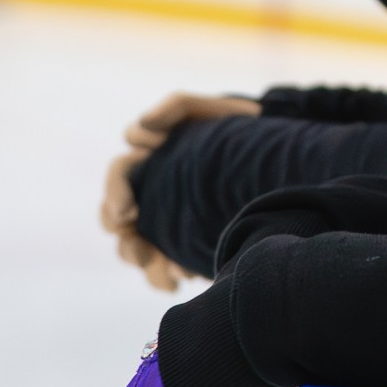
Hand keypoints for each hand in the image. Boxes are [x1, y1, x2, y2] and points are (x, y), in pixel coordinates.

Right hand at [99, 92, 258, 286]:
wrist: (270, 156)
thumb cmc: (234, 127)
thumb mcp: (210, 110)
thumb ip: (176, 107)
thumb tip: (144, 124)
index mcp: (149, 158)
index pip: (119, 174)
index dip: (116, 192)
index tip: (129, 212)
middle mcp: (150, 190)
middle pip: (116, 219)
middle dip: (126, 240)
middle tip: (142, 253)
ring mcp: (164, 218)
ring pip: (134, 247)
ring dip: (144, 263)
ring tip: (167, 274)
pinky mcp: (180, 241)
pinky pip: (159, 266)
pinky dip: (163, 275)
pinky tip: (180, 279)